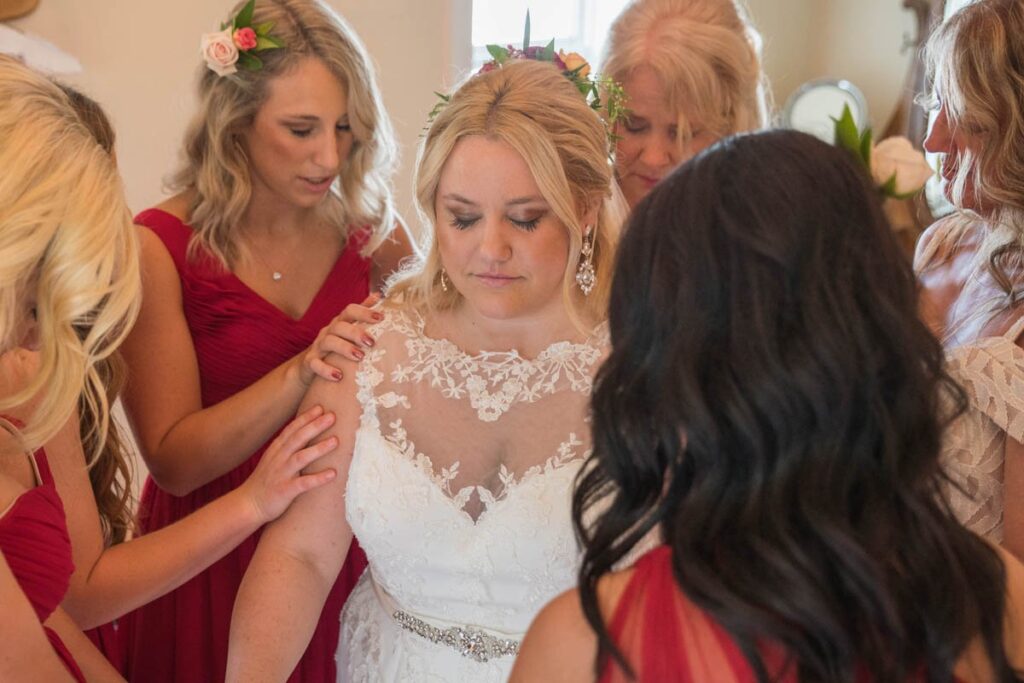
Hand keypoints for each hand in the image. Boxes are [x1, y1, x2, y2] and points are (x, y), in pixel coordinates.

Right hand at [239, 405, 339, 523]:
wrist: (248, 505)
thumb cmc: (265, 481)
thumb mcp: (273, 459)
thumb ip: (287, 447)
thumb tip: (305, 433)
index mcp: (276, 450)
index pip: (291, 430)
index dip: (305, 418)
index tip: (319, 407)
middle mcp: (279, 459)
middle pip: (298, 438)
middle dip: (315, 426)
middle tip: (332, 416)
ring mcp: (281, 474)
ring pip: (301, 458)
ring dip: (319, 448)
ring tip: (336, 441)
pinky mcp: (285, 490)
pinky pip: (304, 483)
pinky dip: (318, 478)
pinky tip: (333, 473)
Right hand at [299, 293, 382, 384]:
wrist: (309, 365)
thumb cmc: (336, 346)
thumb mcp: (348, 329)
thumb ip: (362, 314)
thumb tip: (379, 295)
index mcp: (340, 323)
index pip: (350, 311)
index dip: (364, 312)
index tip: (381, 318)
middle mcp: (328, 331)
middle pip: (340, 326)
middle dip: (356, 332)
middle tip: (371, 342)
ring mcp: (318, 346)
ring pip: (328, 342)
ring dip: (344, 348)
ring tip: (359, 357)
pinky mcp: (310, 362)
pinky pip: (315, 364)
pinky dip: (326, 369)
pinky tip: (338, 376)